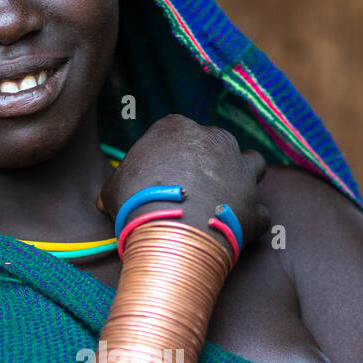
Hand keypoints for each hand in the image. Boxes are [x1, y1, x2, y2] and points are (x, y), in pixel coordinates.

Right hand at [99, 114, 269, 251]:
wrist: (172, 234)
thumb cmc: (136, 204)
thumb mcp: (112, 189)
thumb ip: (118, 186)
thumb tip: (104, 200)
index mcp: (178, 129)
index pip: (177, 132)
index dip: (170, 155)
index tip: (163, 174)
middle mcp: (216, 141)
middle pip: (218, 144)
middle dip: (210, 162)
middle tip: (193, 188)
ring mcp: (241, 172)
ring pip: (253, 164)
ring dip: (243, 178)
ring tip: (225, 198)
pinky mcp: (255, 206)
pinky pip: (258, 213)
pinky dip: (249, 221)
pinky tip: (233, 232)